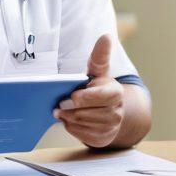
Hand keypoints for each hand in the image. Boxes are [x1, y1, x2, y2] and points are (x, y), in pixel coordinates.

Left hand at [55, 34, 124, 148]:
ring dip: (68, 117)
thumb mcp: (99, 72)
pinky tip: (68, 120)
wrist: (110, 111)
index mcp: (116, 92)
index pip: (101, 96)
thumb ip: (100, 56)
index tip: (71, 96)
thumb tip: (106, 36)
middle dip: (70, 109)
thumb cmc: (99, 87)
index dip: (84, 97)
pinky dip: (71, 127)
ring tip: (61, 111)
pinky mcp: (103, 138)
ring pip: (83, 123)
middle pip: (87, 112)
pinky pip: (81, 134)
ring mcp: (111, 127)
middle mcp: (117, 111)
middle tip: (58, 104)